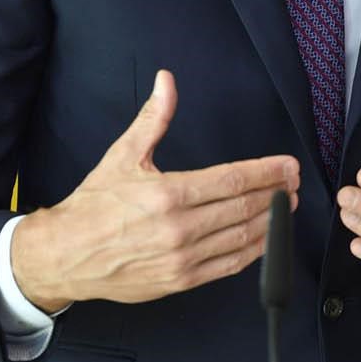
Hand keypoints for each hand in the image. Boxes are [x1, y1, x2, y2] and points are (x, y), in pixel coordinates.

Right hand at [11, 70, 299, 311]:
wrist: (65, 255)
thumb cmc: (94, 204)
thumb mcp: (123, 155)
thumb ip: (154, 118)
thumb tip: (166, 81)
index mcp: (169, 194)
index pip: (233, 180)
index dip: (267, 172)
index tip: (289, 166)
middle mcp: (180, 228)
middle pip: (243, 208)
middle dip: (276, 193)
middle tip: (295, 182)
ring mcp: (182, 258)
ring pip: (241, 238)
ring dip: (271, 222)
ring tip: (288, 206)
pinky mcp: (181, 281)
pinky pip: (228, 266)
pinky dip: (253, 251)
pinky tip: (266, 238)